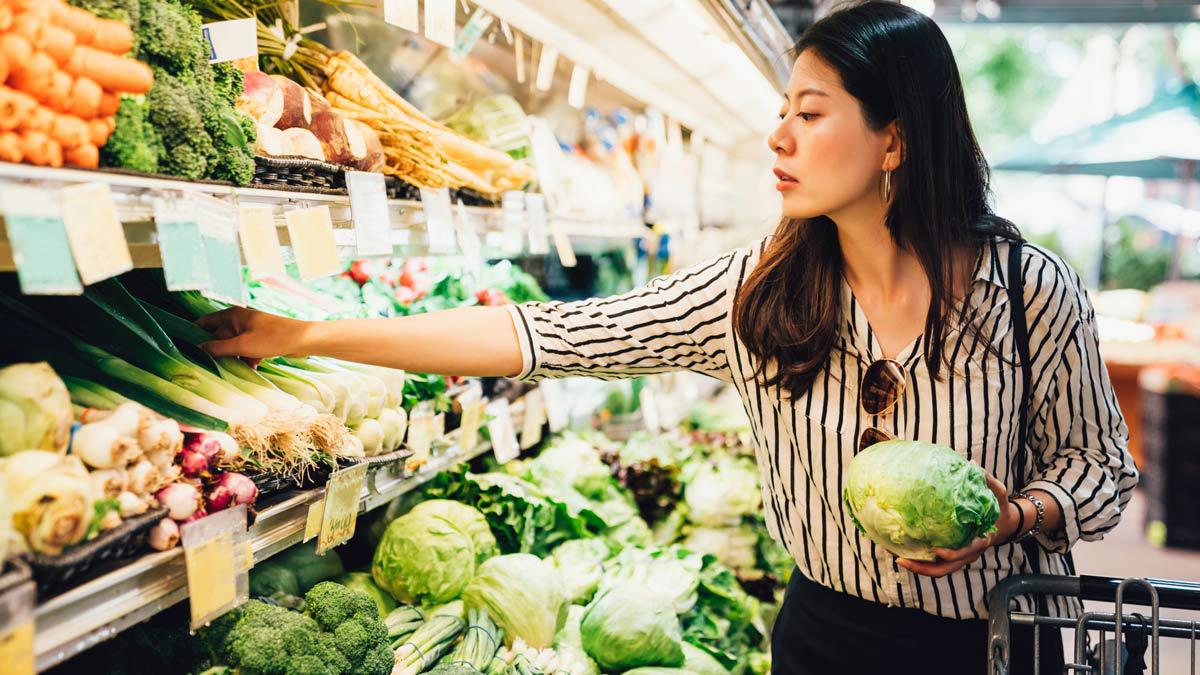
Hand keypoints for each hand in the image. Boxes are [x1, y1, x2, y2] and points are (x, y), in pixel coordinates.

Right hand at [195, 307, 313, 361]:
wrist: (303, 340)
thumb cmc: (272, 338)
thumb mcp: (242, 345)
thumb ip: (218, 348)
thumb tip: (197, 349)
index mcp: (232, 315)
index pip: (205, 322)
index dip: (194, 333)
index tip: (185, 348)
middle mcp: (239, 320)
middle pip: (218, 337)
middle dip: (215, 351)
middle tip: (206, 366)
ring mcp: (250, 330)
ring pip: (232, 346)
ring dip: (232, 358)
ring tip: (229, 370)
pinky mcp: (260, 340)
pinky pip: (246, 351)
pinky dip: (247, 359)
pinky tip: (252, 368)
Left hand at [897, 473, 1020, 577]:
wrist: (1004, 524)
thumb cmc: (999, 508)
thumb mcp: (999, 494)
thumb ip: (989, 481)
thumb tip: (973, 464)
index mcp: (980, 541)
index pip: (965, 553)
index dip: (950, 554)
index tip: (935, 550)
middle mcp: (970, 553)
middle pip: (946, 569)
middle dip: (924, 569)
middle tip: (902, 560)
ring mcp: (961, 557)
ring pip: (940, 570)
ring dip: (919, 568)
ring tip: (898, 559)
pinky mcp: (954, 556)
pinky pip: (937, 564)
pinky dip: (922, 562)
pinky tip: (904, 553)